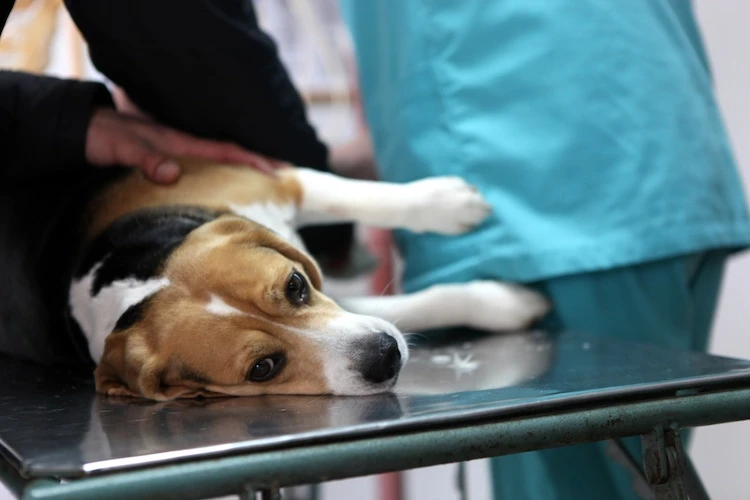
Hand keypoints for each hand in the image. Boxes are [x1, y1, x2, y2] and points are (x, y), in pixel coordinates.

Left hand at [86, 108, 283, 183]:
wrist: (80, 131)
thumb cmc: (101, 137)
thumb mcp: (120, 146)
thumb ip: (146, 157)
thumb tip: (173, 173)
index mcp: (180, 143)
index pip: (226, 150)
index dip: (255, 160)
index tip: (281, 171)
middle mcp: (184, 150)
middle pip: (230, 157)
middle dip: (259, 167)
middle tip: (287, 182)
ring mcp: (178, 158)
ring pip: (219, 167)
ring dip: (243, 176)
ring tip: (267, 192)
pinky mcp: (168, 167)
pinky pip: (203, 175)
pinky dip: (222, 182)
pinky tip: (227, 197)